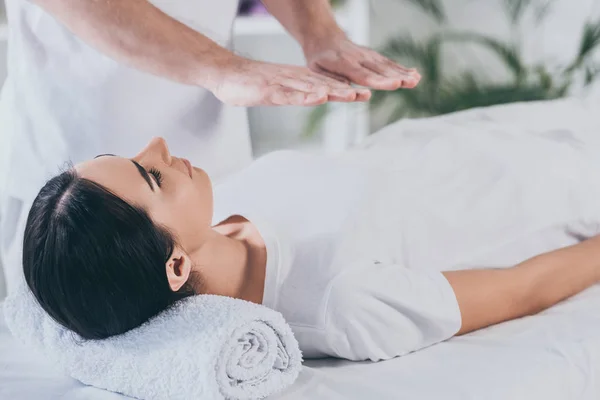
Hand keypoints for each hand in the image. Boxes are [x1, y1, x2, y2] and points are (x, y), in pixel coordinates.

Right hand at [208, 54, 370, 106]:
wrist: (226, 73)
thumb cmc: (250, 84)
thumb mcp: (278, 91)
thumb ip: (294, 94)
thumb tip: (312, 97)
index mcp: (296, 80)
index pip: (324, 85)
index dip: (344, 89)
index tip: (363, 94)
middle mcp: (293, 80)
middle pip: (323, 85)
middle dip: (345, 91)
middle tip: (365, 95)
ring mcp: (282, 84)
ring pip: (311, 88)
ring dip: (332, 92)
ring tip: (350, 95)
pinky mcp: (268, 91)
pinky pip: (289, 94)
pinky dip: (305, 96)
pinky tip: (319, 97)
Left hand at [304, 36, 420, 90]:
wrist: (323, 37)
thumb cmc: (318, 59)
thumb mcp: (317, 70)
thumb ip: (333, 80)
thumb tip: (349, 92)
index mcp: (343, 63)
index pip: (364, 75)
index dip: (379, 81)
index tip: (394, 84)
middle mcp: (358, 58)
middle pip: (379, 70)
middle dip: (396, 77)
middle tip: (412, 82)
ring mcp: (367, 56)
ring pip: (386, 65)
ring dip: (403, 73)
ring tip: (417, 80)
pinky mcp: (373, 55)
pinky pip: (388, 62)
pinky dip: (401, 68)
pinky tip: (415, 74)